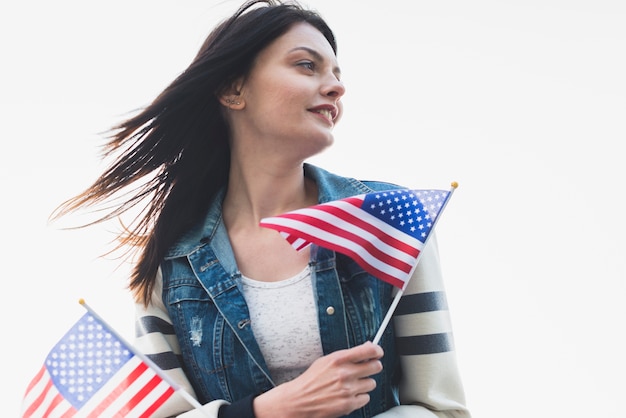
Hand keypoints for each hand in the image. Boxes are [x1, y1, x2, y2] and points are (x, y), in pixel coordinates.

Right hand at [254, 341, 383, 417]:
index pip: (368, 350)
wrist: (299, 400)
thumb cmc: (311, 380)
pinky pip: (366, 398)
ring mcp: (348, 390)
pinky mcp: (349, 404)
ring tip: (351, 385)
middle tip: (366, 370)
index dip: (377, 351)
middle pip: (376, 367)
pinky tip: (348, 395)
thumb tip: (366, 347)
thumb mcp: (326, 361)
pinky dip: (359, 397)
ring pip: (372, 384)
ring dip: (364, 384)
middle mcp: (345, 373)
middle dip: (372, 367)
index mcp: (339, 359)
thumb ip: (347, 355)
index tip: (377, 352)